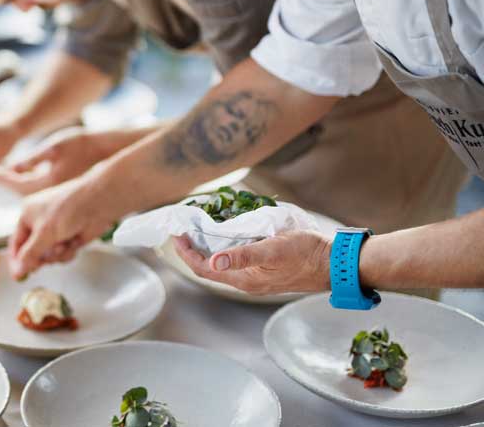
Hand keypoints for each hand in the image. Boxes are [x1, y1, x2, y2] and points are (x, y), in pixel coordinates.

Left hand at [0, 127, 118, 194]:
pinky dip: (31, 182)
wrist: (105, 149)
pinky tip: (25, 173)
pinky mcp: (63, 190)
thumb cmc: (81, 145)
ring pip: (32, 192)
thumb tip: (13, 168)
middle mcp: (53, 193)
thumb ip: (31, 160)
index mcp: (49, 183)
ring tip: (6, 173)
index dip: (3, 178)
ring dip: (18, 182)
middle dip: (8, 182)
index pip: (18, 184)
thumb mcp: (52, 148)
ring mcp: (59, 193)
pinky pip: (42, 190)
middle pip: (23, 191)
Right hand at [6, 175, 119, 279]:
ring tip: (64, 244)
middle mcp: (40, 223)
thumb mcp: (44, 232)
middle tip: (43, 262)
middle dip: (41, 257)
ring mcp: (55, 231)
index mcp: (28, 215)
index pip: (16, 243)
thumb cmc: (69, 207)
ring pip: (49, 256)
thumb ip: (30, 254)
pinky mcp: (69, 238)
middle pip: (33, 252)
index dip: (16, 260)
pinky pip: (62, 254)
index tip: (17, 275)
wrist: (98, 203)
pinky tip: (73, 242)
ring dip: (56, 254)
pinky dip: (68, 252)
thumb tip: (17, 270)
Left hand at [172, 230, 333, 294]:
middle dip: (193, 251)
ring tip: (199, 231)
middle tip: (183, 231)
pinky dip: (224, 250)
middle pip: (210, 269)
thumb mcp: (273, 249)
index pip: (204, 270)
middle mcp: (248, 282)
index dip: (186, 254)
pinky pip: (237, 263)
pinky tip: (226, 236)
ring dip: (208, 250)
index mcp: (245, 280)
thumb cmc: (307, 254)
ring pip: (223, 266)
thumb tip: (214, 261)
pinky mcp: (267, 272)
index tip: (177, 235)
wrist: (336, 264)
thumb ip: (243, 256)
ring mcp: (258, 278)